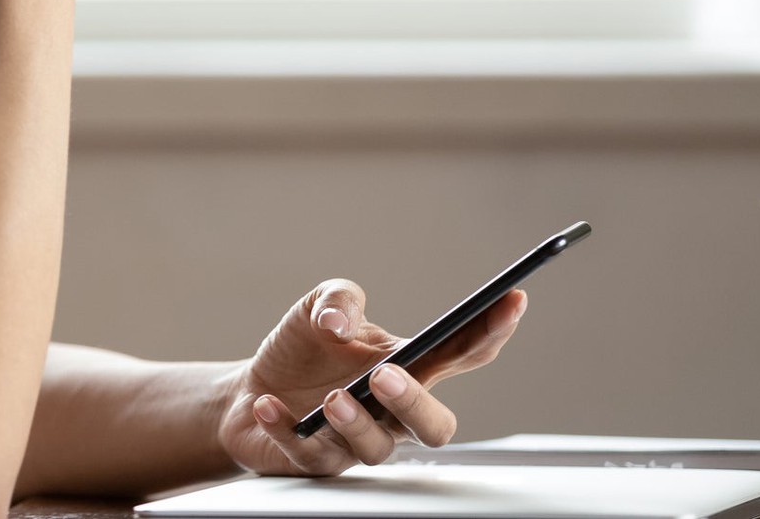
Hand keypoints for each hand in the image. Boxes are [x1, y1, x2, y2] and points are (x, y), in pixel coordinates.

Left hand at [218, 279, 528, 476]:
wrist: (248, 391)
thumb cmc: (302, 352)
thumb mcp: (317, 307)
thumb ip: (337, 299)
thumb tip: (339, 323)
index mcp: (407, 367)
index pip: (462, 353)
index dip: (491, 330)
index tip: (511, 300)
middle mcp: (391, 412)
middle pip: (435, 426)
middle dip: (417, 403)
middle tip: (385, 376)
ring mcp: (357, 441)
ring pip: (378, 450)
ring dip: (355, 423)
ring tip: (331, 398)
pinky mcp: (317, 461)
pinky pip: (311, 455)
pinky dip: (288, 429)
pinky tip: (270, 406)